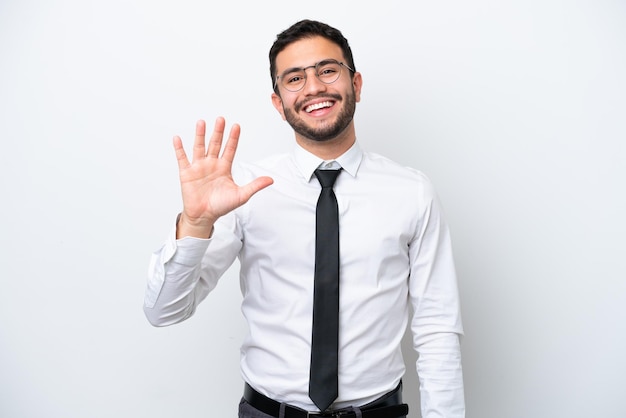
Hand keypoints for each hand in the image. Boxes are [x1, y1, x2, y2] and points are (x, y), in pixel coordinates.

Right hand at [173, 117, 273, 237]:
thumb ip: (255, 186)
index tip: (236, 126)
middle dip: (218, 132)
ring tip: (201, 122)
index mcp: (224, 168)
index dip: (233, 138)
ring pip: (199, 147)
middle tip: (221, 119)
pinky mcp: (186, 173)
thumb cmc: (221, 206)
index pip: (230, 149)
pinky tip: (177, 138)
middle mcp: (211, 164)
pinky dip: (179, 149)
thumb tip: (270, 179)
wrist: (204, 216)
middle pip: (215, 144)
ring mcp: (198, 167)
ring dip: (200, 135)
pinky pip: (182, 158)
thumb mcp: (241, 196)